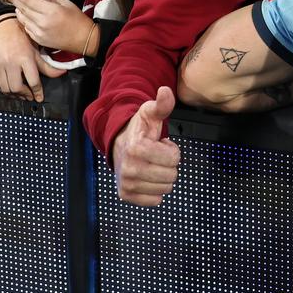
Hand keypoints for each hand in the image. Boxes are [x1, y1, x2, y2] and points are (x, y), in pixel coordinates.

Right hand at [0, 18, 65, 101]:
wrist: (5, 28)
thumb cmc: (24, 38)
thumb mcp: (37, 51)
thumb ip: (47, 66)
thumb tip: (62, 73)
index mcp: (25, 58)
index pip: (33, 81)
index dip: (37, 92)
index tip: (39, 98)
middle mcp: (11, 63)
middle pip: (17, 87)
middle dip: (25, 95)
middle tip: (30, 97)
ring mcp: (0, 65)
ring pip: (6, 88)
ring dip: (14, 95)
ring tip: (22, 95)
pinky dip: (5, 90)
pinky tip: (12, 90)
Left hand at [7, 0, 93, 52]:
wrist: (84, 39)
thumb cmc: (78, 21)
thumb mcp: (67, 4)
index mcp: (52, 11)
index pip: (30, 0)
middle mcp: (43, 22)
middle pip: (23, 9)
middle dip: (15, 0)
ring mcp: (40, 32)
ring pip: (23, 19)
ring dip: (19, 10)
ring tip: (17, 4)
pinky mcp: (39, 40)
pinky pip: (27, 28)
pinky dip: (25, 21)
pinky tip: (25, 17)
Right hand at [112, 86, 180, 205]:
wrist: (119, 145)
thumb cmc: (139, 130)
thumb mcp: (150, 113)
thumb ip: (162, 104)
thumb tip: (165, 92)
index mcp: (136, 148)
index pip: (174, 159)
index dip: (172, 150)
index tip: (160, 144)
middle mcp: (129, 168)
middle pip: (171, 175)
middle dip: (168, 164)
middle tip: (156, 155)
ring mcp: (127, 184)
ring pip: (165, 188)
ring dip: (162, 176)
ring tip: (151, 164)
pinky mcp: (126, 196)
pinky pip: (156, 201)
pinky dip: (155, 190)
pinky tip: (147, 177)